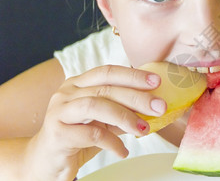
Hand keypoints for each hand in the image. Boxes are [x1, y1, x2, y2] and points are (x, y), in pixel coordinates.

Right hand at [24, 65, 166, 180]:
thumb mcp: (103, 120)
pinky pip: (90, 134)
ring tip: (144, 129)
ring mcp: (59, 111)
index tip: (156, 81)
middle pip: (106, 88)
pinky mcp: (56, 134)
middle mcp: (67, 92)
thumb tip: (154, 105)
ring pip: (97, 106)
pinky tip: (123, 151)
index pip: (108, 72)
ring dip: (125, 116)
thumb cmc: (78, 138)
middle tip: (159, 106)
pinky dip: (112, 142)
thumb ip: (122, 110)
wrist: (45, 162)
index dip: (133, 75)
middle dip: (137, 97)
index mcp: (78, 83)